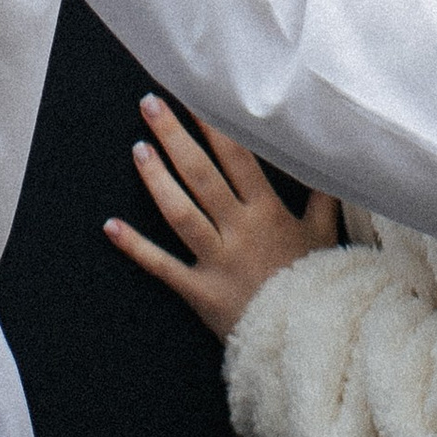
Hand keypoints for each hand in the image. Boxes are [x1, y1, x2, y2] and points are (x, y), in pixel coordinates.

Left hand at [104, 96, 342, 342]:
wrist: (307, 339)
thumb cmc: (315, 284)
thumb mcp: (325, 237)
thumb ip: (323, 198)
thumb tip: (326, 163)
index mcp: (268, 212)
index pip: (238, 159)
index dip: (214, 126)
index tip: (195, 97)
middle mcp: (240, 230)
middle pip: (201, 175)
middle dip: (175, 137)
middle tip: (150, 104)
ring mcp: (217, 260)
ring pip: (180, 212)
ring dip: (156, 179)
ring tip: (138, 148)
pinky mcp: (199, 290)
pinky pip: (161, 266)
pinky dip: (135, 247)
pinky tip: (110, 226)